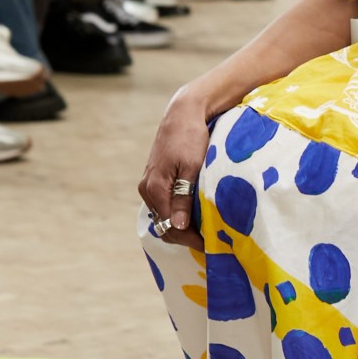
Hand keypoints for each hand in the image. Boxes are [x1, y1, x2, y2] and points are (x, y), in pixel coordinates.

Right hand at [139, 87, 210, 248]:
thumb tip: (177, 226)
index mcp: (155, 187)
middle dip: (185, 236)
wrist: (183, 114)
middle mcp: (147, 189)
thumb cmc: (191, 137)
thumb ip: (183, 198)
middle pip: (163, 225)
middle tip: (210, 241)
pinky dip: (177, 214)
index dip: (190, 238)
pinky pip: (164, 206)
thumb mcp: (192, 167)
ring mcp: (149, 185)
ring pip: (163, 216)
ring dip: (181, 226)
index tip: (210, 244)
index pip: (169, 225)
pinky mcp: (155, 180)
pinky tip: (195, 216)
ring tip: (205, 230)